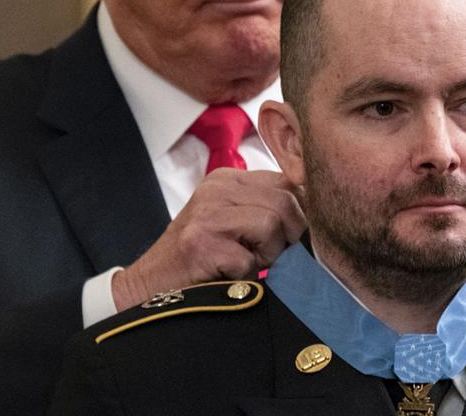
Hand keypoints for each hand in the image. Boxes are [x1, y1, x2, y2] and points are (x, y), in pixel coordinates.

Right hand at [112, 169, 305, 310]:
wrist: (149, 287)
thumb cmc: (200, 260)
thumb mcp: (234, 222)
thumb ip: (267, 208)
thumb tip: (316, 208)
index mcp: (227, 179)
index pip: (288, 182)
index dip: (299, 213)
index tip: (287, 236)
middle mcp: (216, 189)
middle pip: (286, 202)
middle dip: (286, 237)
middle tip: (262, 255)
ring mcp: (207, 214)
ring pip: (273, 225)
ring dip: (266, 256)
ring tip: (241, 263)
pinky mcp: (201, 243)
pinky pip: (250, 259)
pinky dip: (245, 276)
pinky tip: (224, 275)